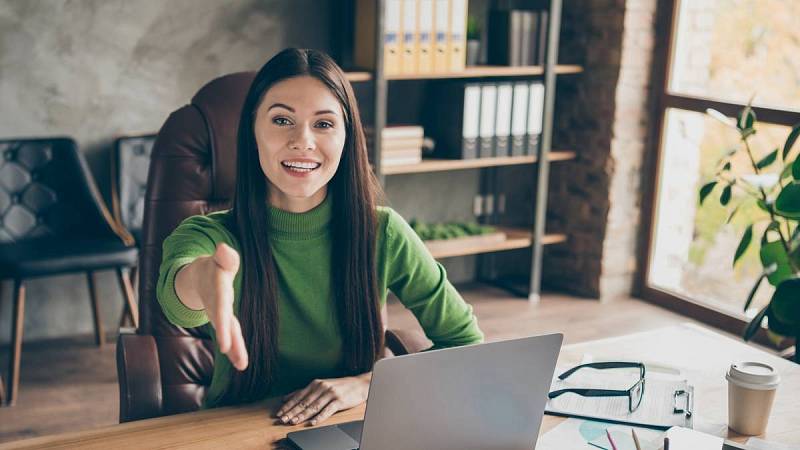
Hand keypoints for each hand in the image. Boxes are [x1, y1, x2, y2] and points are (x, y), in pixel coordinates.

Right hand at [177, 243, 247, 370]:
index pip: (221, 309)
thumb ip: (225, 257)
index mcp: (218, 291)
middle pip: (224, 324)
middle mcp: (218, 306)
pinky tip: (241, 363)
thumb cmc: (213, 267)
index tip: (224, 344)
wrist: (198, 276)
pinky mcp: (225, 319)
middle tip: (230, 353)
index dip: (222, 324)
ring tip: (242, 365)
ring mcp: (221, 314)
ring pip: (229, 332)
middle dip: (227, 338)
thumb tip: (223, 248)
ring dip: (235, 348)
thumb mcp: (219, 259)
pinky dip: (236, 348)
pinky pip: (232, 333)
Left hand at [276, 374, 371, 425]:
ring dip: (302, 416)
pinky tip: (312, 422)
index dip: (288, 406)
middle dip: (292, 412)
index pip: (298, 396)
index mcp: (315, 384)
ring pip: (313, 407)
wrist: (359, 384)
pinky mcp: (339, 401)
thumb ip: (304, 391)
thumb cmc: (339, 386)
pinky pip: (327, 410)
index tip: (279, 413)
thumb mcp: (321, 385)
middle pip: (304, 402)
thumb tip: (287, 397)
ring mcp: (330, 394)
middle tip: (283, 420)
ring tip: (294, 422)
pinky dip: (319, 417)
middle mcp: (321, 388)